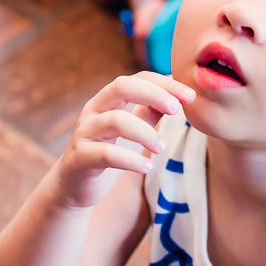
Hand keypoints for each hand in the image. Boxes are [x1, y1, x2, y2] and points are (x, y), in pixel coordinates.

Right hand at [55, 73, 194, 209]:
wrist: (75, 186)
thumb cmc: (109, 153)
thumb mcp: (133, 130)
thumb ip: (149, 112)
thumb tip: (177, 95)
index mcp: (108, 100)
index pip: (137, 78)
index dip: (164, 83)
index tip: (190, 96)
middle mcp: (94, 110)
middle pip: (121, 87)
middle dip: (153, 94)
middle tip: (176, 110)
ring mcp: (84, 132)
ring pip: (115, 120)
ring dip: (145, 132)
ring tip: (161, 148)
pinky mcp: (80, 157)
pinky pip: (106, 154)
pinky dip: (130, 160)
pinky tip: (146, 167)